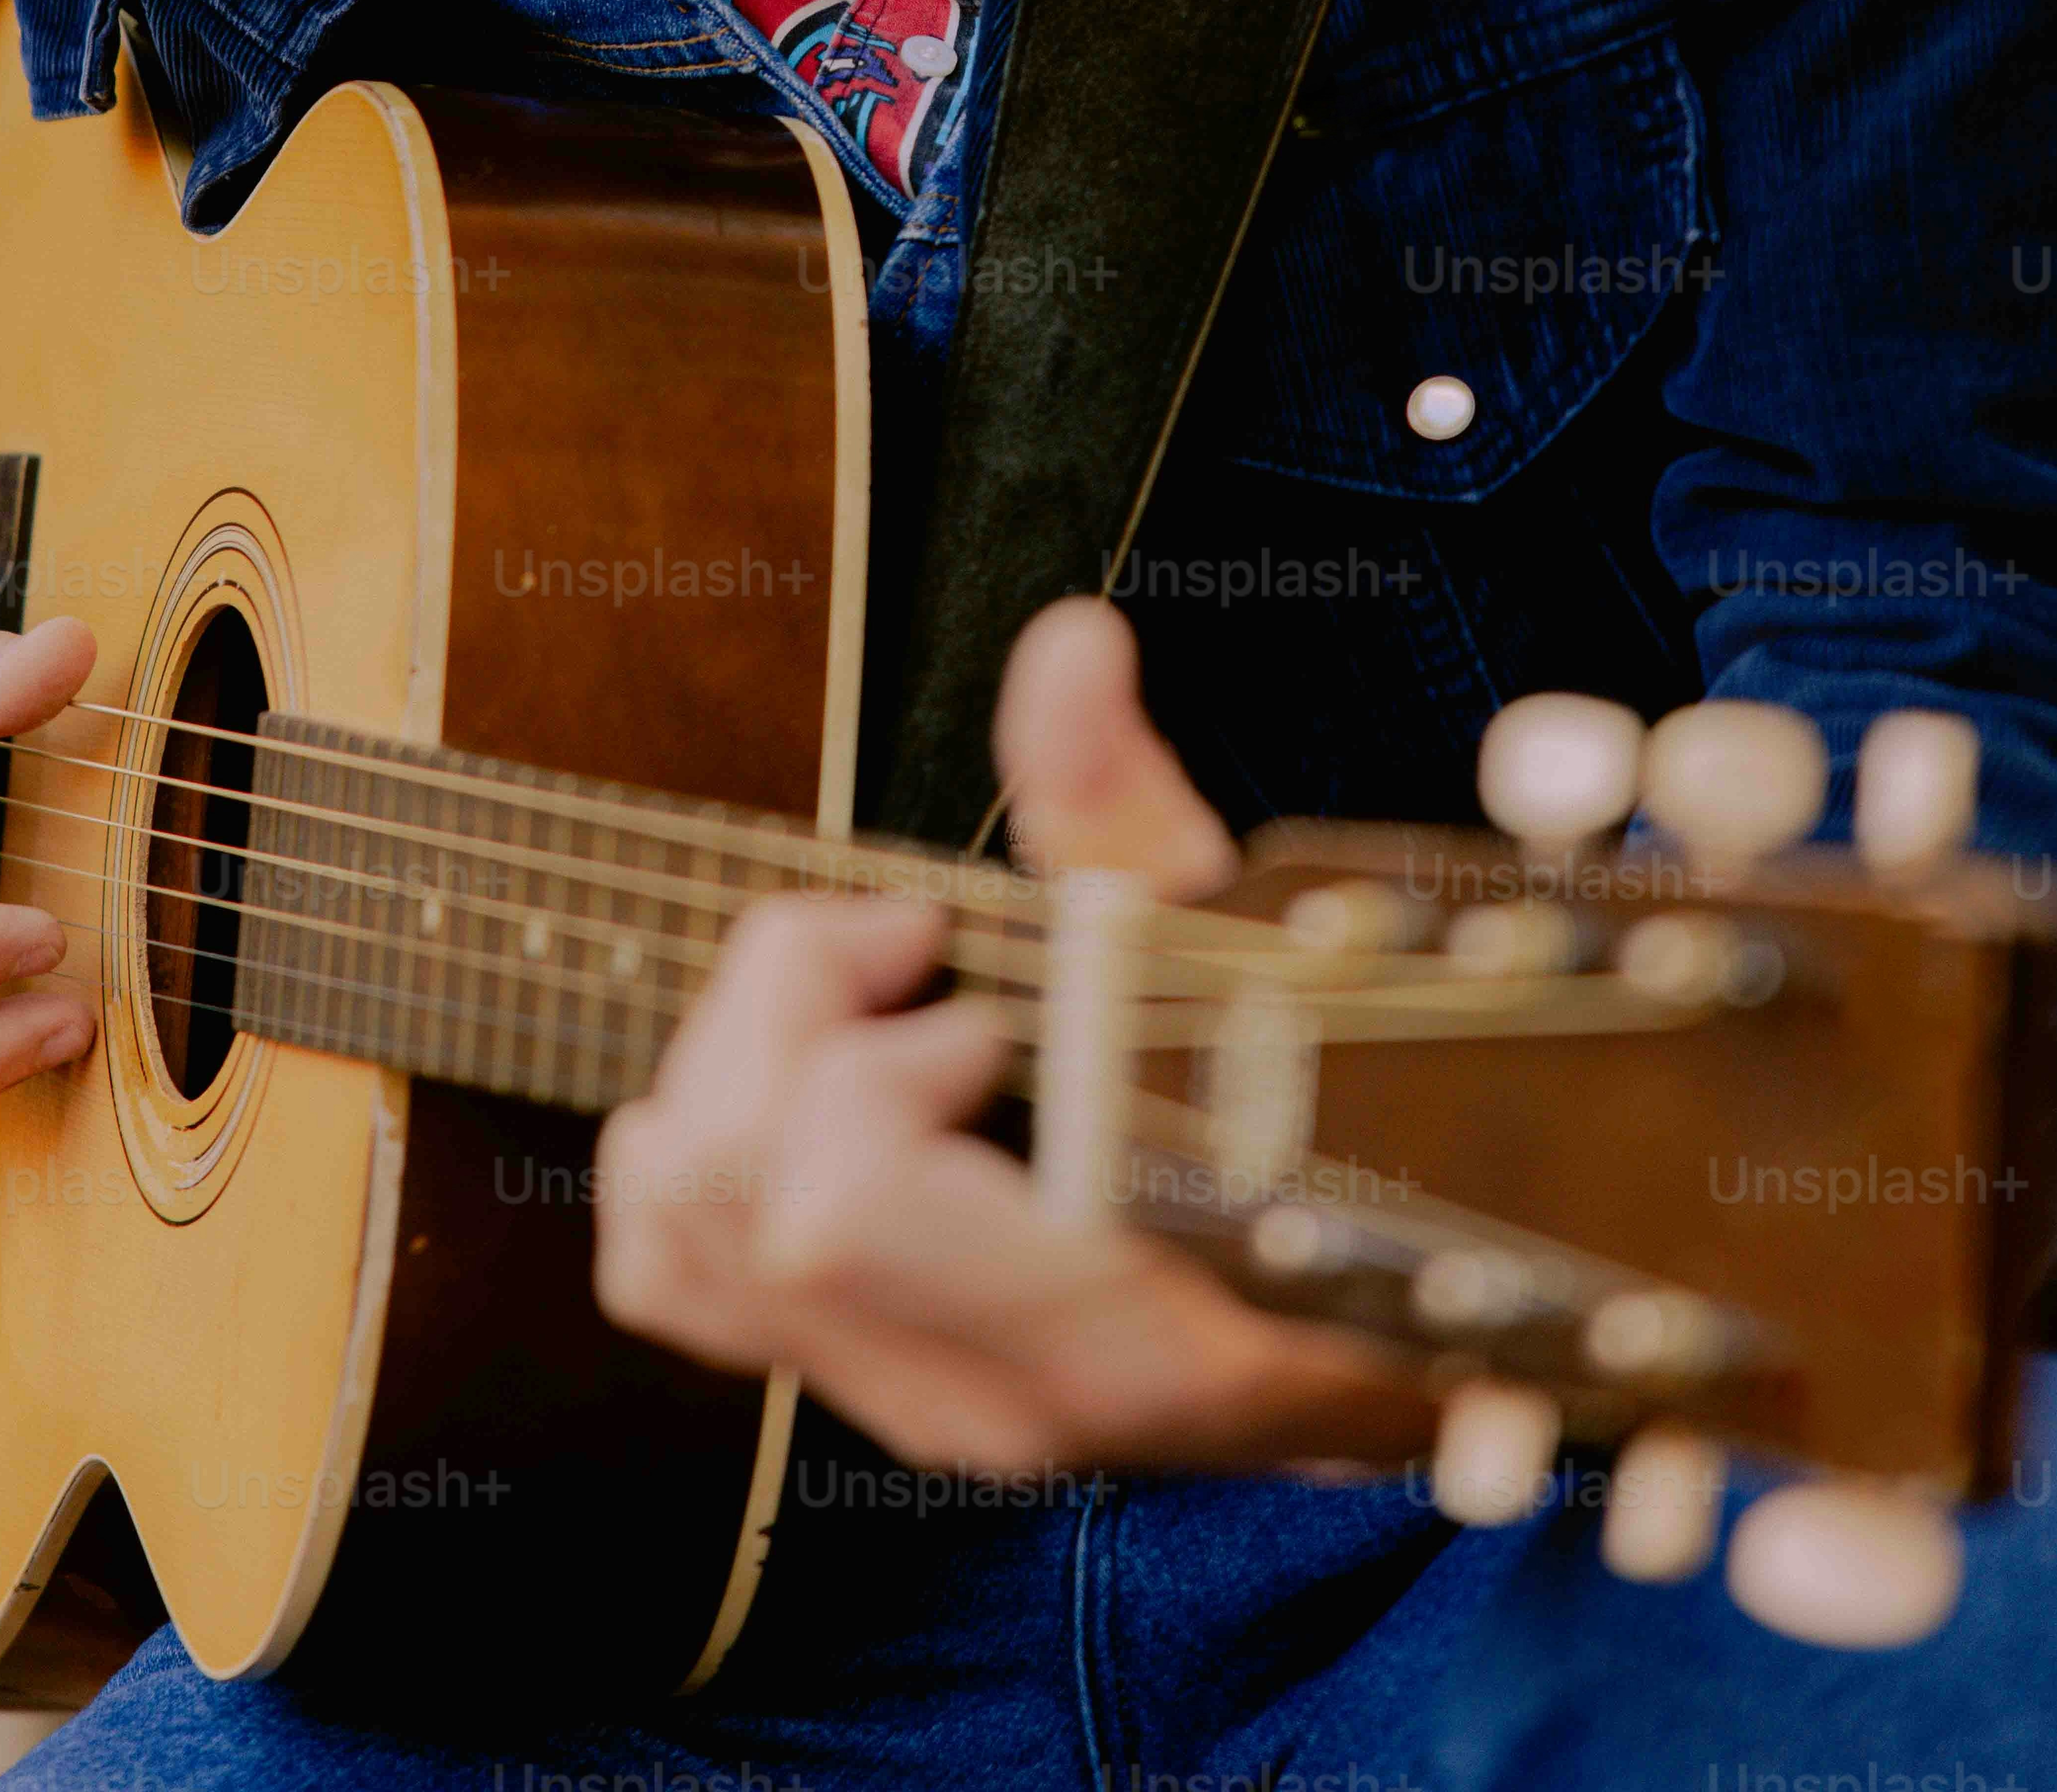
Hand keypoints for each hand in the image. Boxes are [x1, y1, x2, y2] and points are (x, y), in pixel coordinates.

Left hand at [590, 594, 1426, 1475]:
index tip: (966, 982)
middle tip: (906, 957)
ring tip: (864, 1005)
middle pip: (728, 1190)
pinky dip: (698, 1149)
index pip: (835, 1201)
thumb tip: (1067, 653)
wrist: (1383, 1329)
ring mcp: (926, 1403)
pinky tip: (816, 1078)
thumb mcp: (1248, 960)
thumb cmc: (1337, 1139)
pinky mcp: (880, 1385)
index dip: (871, 1056)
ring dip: (736, 1069)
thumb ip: (1130, 809)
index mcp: (1107, 1319)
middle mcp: (994, 1394)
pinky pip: (673, 1270)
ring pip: (675, 1228)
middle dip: (787, 1020)